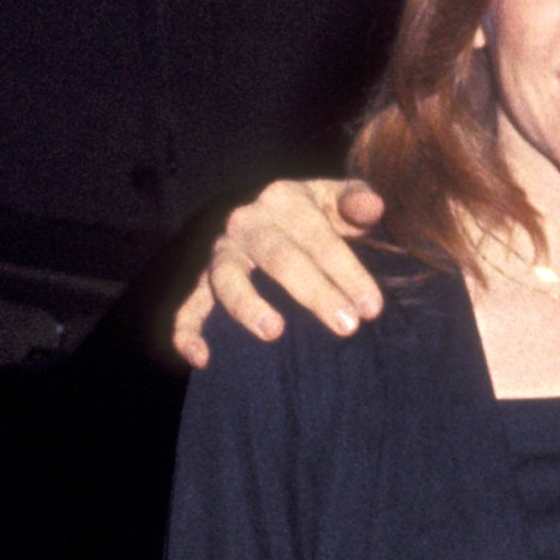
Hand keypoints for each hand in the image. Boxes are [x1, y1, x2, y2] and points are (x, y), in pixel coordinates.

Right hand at [171, 177, 389, 366]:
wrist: (272, 212)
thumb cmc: (314, 214)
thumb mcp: (336, 199)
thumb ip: (356, 201)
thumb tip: (373, 206)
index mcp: (283, 200)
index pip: (318, 237)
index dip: (347, 271)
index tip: (372, 307)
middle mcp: (247, 223)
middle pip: (279, 258)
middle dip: (314, 292)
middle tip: (348, 327)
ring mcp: (222, 252)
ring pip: (227, 277)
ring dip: (247, 305)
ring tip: (275, 332)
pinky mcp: (204, 281)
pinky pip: (188, 305)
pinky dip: (187, 330)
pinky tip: (201, 359)